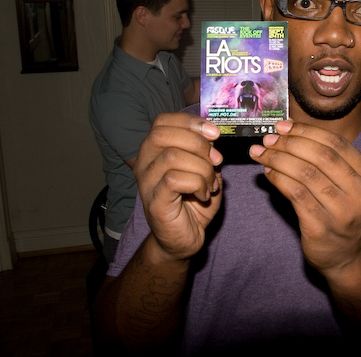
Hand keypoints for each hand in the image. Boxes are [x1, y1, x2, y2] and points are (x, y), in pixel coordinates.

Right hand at [133, 112, 222, 261]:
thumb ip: (207, 152)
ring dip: (203, 168)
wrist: (183, 239)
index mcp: (155, 150)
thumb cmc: (192, 203)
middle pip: (163, 134)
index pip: (162, 121)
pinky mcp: (155, 201)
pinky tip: (204, 195)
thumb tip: (213, 138)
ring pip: (173, 156)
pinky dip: (198, 184)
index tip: (214, 133)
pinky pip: (175, 179)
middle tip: (216, 160)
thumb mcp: (204, 171)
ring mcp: (146, 182)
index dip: (190, 121)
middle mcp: (145, 163)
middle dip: (197, 142)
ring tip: (211, 184)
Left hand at [249, 120, 360, 275]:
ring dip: (278, 159)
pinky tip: (268, 172)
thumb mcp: (347, 184)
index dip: (307, 131)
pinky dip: (278, 179)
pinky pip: (295, 194)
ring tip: (261, 153)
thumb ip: (326, 161)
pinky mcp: (321, 227)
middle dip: (290, 143)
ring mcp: (342, 212)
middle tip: (269, 139)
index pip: (336, 143)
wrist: (346, 256)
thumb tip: (287, 132)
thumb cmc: (341, 213)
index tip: (284, 126)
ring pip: (306, 174)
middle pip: (321, 156)